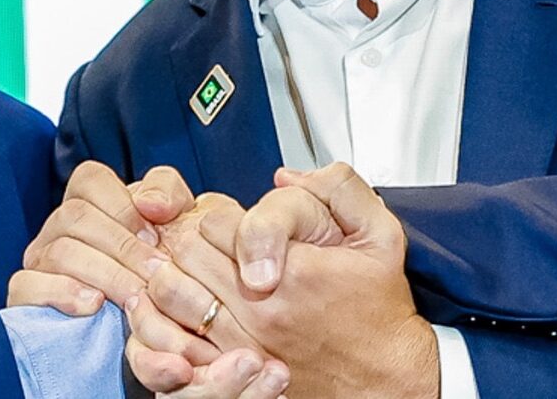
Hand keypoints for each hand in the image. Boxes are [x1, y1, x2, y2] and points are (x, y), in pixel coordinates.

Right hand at [6, 161, 196, 315]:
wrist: (154, 323)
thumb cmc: (160, 265)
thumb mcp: (175, 220)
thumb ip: (166, 191)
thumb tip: (150, 203)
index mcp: (88, 200)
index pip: (89, 179)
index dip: (122, 205)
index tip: (154, 236)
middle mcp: (58, 225)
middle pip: (76, 216)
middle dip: (122, 247)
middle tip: (156, 274)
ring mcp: (39, 259)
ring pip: (60, 252)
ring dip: (105, 275)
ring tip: (135, 297)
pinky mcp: (26, 295)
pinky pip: (28, 285)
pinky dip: (61, 293)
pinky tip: (94, 305)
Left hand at [150, 166, 438, 398]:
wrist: (385, 379)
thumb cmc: (379, 310)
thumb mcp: (381, 235)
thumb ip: (340, 188)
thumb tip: (286, 178)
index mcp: (294, 272)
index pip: (218, 221)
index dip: (225, 215)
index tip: (241, 226)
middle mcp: (262, 309)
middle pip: (187, 250)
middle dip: (196, 237)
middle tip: (216, 243)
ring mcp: (242, 343)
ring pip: (171, 291)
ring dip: (178, 272)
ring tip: (197, 268)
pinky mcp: (232, 370)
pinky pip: (177, 335)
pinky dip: (173, 316)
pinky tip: (189, 304)